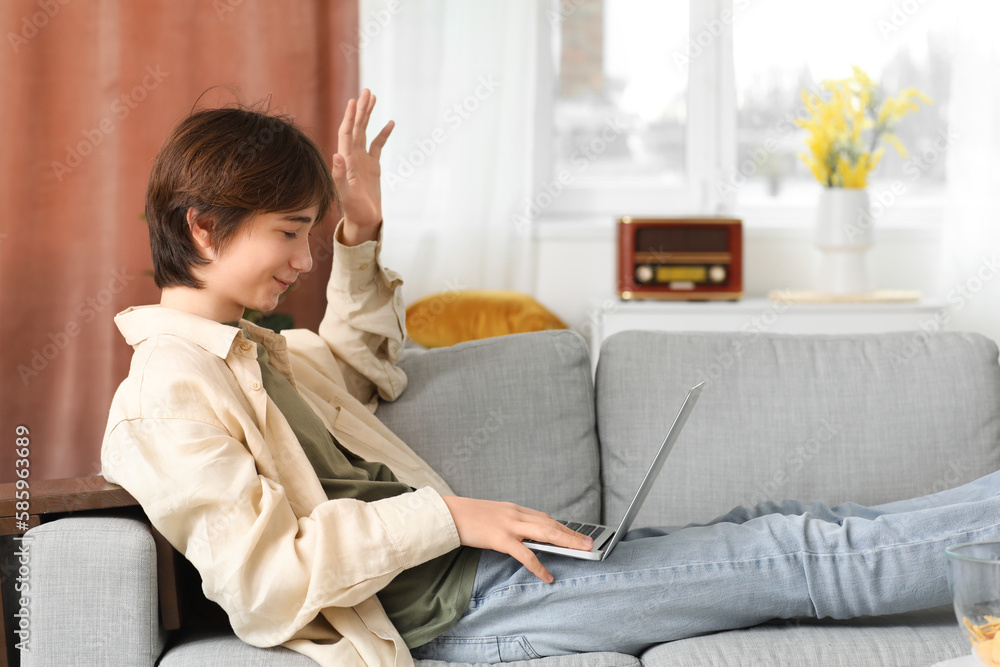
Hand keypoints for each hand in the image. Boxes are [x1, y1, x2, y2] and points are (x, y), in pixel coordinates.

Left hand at [332, 88, 393, 245]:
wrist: (363, 220)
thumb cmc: (354, 210)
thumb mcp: (346, 194)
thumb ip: (340, 175)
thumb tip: (337, 155)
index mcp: (346, 160)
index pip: (347, 132)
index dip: (350, 116)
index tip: (354, 100)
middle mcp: (353, 156)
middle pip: (356, 127)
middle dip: (361, 109)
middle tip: (367, 91)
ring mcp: (363, 160)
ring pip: (365, 132)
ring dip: (368, 116)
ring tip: (373, 98)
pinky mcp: (372, 167)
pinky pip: (378, 146)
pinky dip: (383, 134)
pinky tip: (390, 123)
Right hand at [441, 496, 592, 582]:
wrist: (447, 513)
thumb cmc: (467, 517)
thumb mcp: (493, 518)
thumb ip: (509, 525)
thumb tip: (523, 540)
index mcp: (514, 510)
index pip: (545, 518)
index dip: (562, 527)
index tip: (576, 534)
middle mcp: (515, 514)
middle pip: (550, 524)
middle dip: (572, 534)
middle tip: (589, 543)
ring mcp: (509, 526)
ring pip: (545, 534)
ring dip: (566, 542)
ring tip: (581, 551)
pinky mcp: (500, 538)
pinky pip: (524, 554)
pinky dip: (539, 566)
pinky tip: (548, 575)